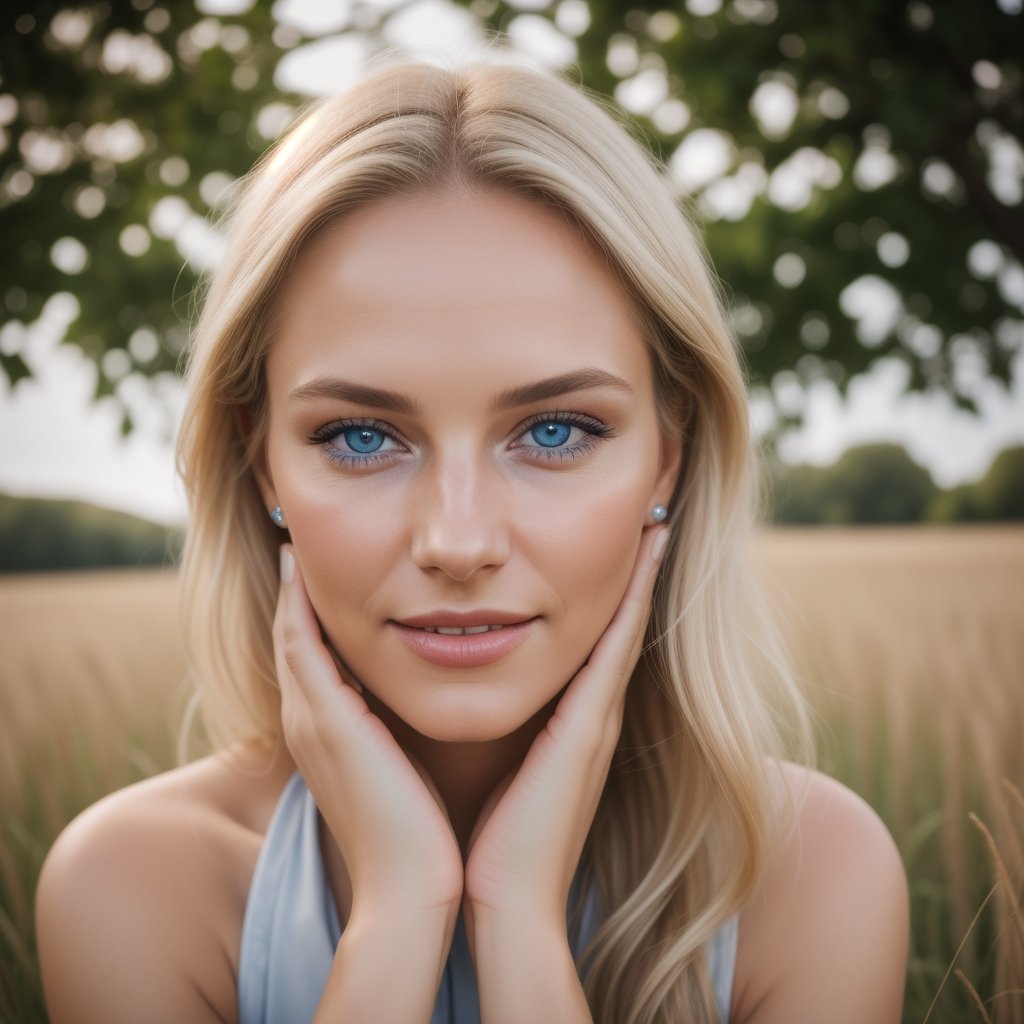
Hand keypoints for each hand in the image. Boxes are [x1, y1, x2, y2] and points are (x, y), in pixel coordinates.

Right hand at [273, 544, 463, 917]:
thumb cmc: (418, 836)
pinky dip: (297, 608)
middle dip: (293, 595)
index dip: (307, 616)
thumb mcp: (399, 772)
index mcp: (327, 736)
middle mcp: (308, 724)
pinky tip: (302, 572)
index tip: (317, 576)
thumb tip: (411, 711)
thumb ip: (395, 738)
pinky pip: (301, 647)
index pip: (309, 660)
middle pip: (291, 641)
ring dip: (293, 591)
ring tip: (296, 547)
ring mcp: (311, 723)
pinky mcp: (326, 723)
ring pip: (290, 636)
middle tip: (296, 548)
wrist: (411, 892)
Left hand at [462, 525, 669, 943]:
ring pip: (624, 626)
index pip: (590, 639)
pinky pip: (616, 649)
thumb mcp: (492, 767)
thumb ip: (492, 726)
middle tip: (650, 514)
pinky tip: (646, 558)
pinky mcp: (590, 729)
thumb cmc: (486, 842)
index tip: (618, 542)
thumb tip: (460, 685)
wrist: (504, 905)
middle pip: (617, 624)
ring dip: (641, 574)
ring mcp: (597, 719)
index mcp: (565, 722)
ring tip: (659, 518)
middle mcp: (590, 713)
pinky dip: (634, 603)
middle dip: (635, 571)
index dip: (609, 591)